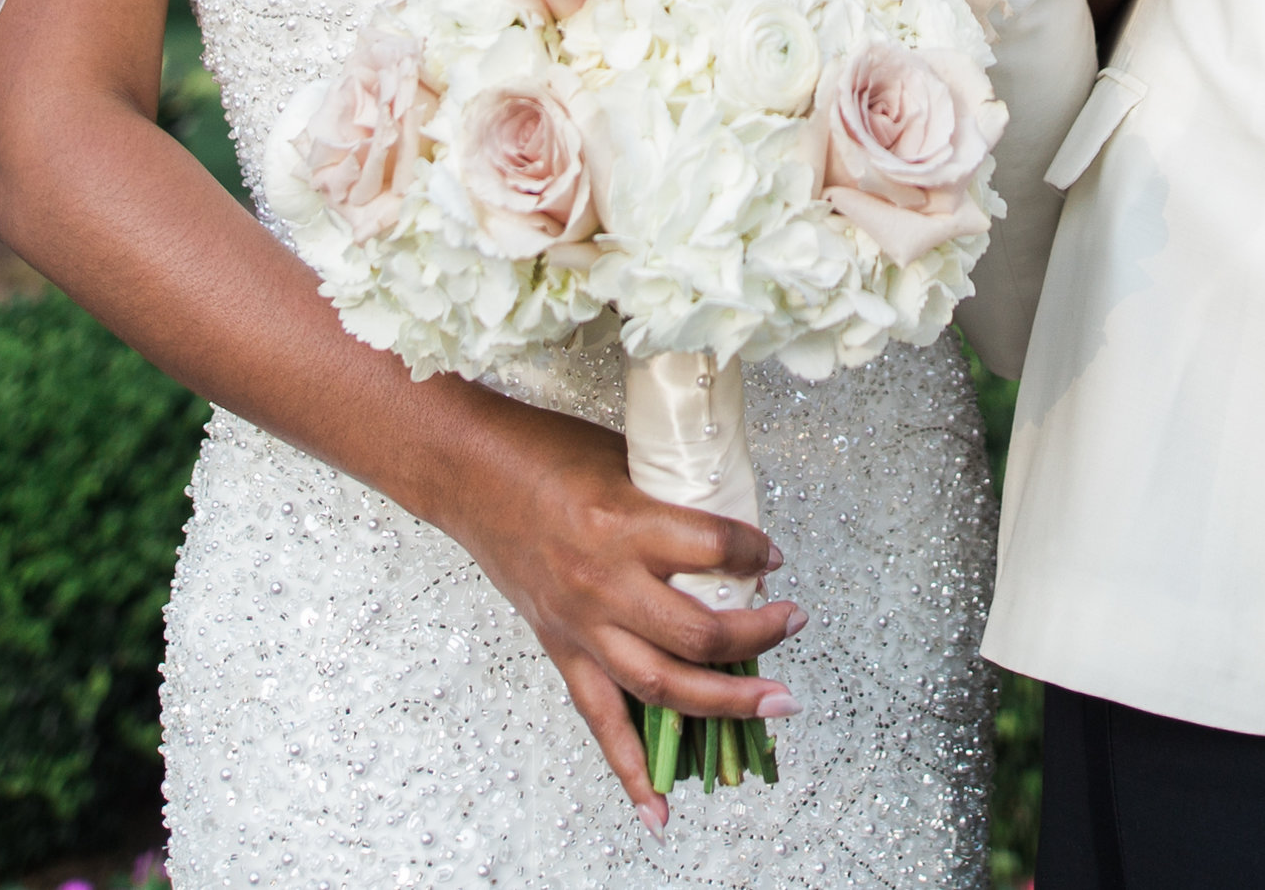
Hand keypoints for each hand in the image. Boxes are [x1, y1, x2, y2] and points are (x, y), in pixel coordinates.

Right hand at [427, 392, 804, 837]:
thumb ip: (675, 500)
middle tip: (794, 623)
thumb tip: (731, 532)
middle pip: (699, 633)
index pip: (714, 548)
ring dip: (726, 703)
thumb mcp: (626, 460)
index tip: (771, 554)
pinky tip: (661, 809)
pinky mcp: (562, 650)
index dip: (755, 551)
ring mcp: (582, 626)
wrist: (469, 475)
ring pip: (663, 687)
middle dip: (760, 636)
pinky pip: (601, 722)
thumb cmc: (547, 455)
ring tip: (775, 706)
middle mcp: (605, 584)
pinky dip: (630, 771)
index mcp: (624, 523)